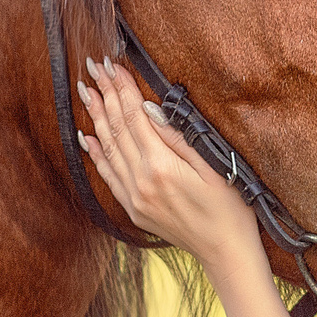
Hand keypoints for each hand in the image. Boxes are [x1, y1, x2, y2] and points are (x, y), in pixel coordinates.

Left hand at [77, 56, 264, 269]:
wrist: (226, 252)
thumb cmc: (230, 208)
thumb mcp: (214, 166)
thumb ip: (178, 137)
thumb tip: (149, 109)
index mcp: (162, 167)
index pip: (134, 117)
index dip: (122, 88)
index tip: (111, 64)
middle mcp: (141, 182)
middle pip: (117, 129)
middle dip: (105, 95)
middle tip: (92, 67)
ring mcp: (134, 198)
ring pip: (108, 150)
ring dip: (96, 118)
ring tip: (86, 91)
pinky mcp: (133, 210)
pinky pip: (108, 176)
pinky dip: (96, 154)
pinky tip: (87, 136)